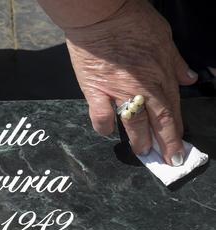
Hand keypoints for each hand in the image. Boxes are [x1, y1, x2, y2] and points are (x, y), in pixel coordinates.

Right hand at [64, 0, 196, 164]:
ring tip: (141, 152)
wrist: (100, 16)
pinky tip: (106, 132)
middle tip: (163, 160)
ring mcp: (118, 91)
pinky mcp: (95, 91)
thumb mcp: (164, 37)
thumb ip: (176, 62)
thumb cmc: (131, 21)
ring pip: (132, 125)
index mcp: (160, 75)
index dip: (176, 135)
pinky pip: (101, 117)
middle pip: (156, 124)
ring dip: (138, 141)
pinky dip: (104, 127)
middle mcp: (142, 87)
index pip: (172, 112)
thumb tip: (189, 78)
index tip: (178, 150)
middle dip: (162, 145)